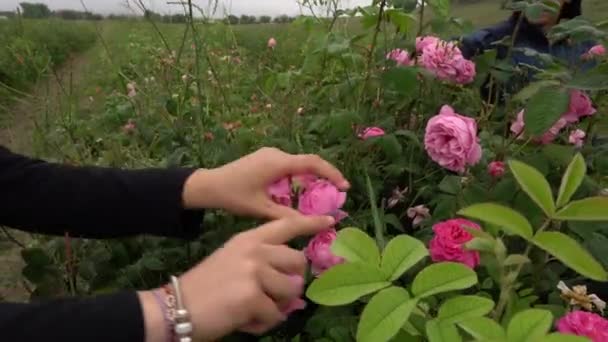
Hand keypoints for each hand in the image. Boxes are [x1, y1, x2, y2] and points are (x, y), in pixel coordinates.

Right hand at [139, 215, 334, 341]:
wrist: (177, 306)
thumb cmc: (204, 286)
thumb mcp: (232, 261)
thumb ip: (262, 264)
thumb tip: (293, 284)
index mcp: (249, 239)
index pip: (286, 225)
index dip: (310, 223)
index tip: (330, 220)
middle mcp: (255, 250)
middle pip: (298, 262)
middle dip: (290, 282)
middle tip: (270, 294)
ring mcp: (255, 272)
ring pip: (291, 292)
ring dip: (276, 306)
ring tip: (252, 309)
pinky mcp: (253, 297)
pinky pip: (275, 316)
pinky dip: (262, 324)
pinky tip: (243, 321)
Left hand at [182, 147, 349, 217]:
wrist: (208, 185)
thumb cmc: (234, 196)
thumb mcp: (262, 209)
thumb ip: (290, 215)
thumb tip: (316, 222)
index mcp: (277, 163)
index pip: (312, 164)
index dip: (331, 174)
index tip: (344, 187)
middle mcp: (276, 154)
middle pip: (308, 162)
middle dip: (324, 177)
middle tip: (336, 195)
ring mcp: (270, 154)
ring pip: (298, 164)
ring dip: (311, 178)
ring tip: (322, 196)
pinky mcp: (265, 158)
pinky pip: (289, 165)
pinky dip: (299, 177)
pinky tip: (301, 192)